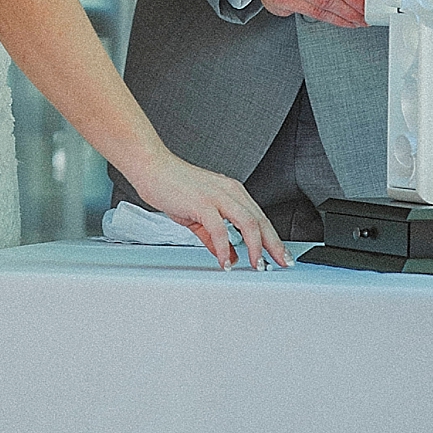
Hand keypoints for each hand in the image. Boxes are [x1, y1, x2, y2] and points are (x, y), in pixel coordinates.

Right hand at [126, 149, 290, 270]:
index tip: (281, 256)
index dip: (273, 239)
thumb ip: (215, 238)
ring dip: (255, 247)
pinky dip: (225, 248)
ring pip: (248, 223)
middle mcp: (229, 191)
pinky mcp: (201, 202)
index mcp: (232, 191)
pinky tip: (226, 261)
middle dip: (274, 246)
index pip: (260, 218)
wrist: (150, 166)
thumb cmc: (172, 185)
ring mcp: (216, 196)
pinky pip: (220, 229)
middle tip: (282, 264)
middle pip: (260, 221)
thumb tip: (229, 257)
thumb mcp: (198, 215)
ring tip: (257, 266)